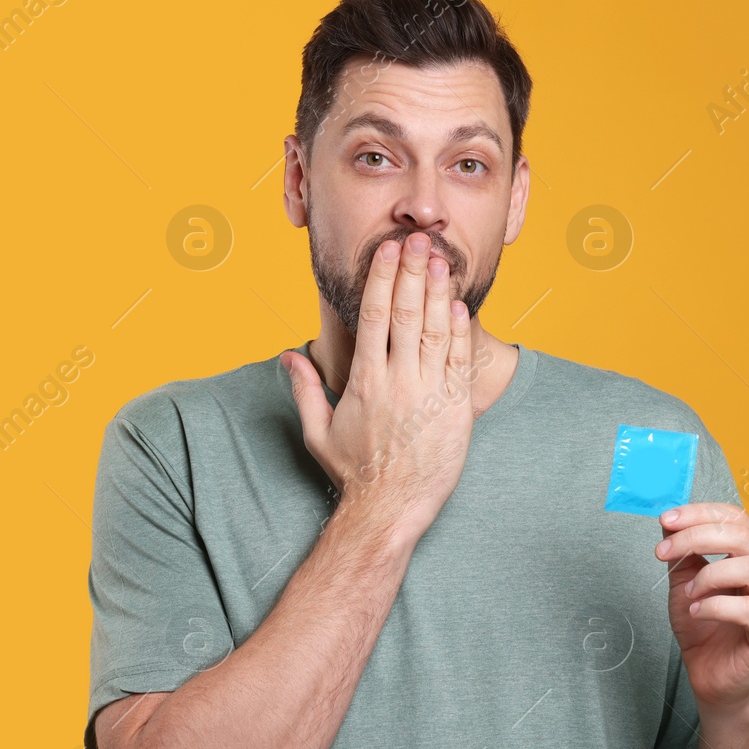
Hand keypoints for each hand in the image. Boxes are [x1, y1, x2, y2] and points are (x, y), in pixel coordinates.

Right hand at [281, 232, 475, 544]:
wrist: (391, 508)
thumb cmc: (355, 471)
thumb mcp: (318, 432)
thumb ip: (305, 390)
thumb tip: (289, 355)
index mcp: (365, 381)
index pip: (373, 317)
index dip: (381, 278)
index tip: (386, 250)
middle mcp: (397, 382)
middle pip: (406, 313)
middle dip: (411, 272)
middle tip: (417, 239)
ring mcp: (429, 394)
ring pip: (436, 331)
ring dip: (438, 292)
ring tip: (440, 260)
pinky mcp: (455, 409)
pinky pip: (459, 361)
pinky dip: (460, 331)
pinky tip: (458, 305)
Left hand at [656, 503, 748, 718]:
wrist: (709, 675)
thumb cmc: (703, 627)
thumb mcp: (684, 581)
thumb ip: (681, 551)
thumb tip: (668, 518)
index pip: (737, 518)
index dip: (700, 513)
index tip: (666, 519)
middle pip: (743, 536)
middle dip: (697, 537)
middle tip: (664, 551)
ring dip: (710, 574)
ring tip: (688, 592)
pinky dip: (716, 606)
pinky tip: (697, 611)